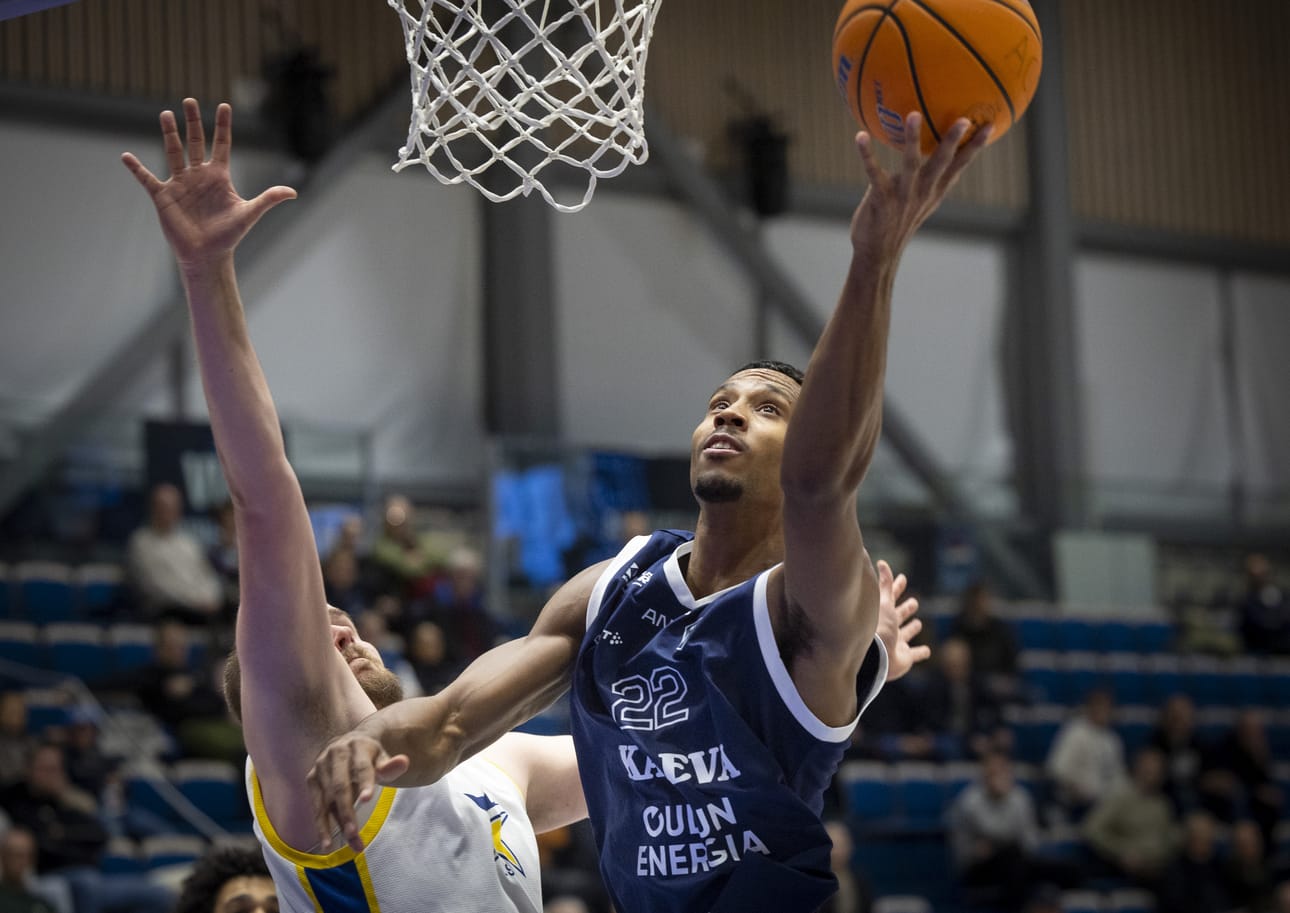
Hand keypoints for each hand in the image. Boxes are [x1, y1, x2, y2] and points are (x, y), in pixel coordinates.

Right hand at [122, 98, 295, 272]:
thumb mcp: (250, 214)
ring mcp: (180, 184)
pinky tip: (126, 156)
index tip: (225, 105)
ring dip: (169, 134)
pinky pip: (147, 179)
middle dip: (193, 122)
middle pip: (195, 142)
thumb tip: (293, 192)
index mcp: (219, 176)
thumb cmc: (229, 236)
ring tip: (166, 114)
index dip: (223, 126)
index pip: (221, 145)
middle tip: (189, 100)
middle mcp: (198, 175)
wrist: (208, 255)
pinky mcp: (164, 196)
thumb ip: (268, 199)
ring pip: (173, 152)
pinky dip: (136, 168)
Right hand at [306, 732, 409, 851]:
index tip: (367, 800)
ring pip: (327, 800)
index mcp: (357, 745)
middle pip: (340, 786)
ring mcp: (320, 766)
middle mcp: (335, 754)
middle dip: (347, 811)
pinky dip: (321, 825)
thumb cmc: (369, 758)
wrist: (346, 745)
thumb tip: (404, 762)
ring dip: (336, 823)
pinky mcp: (311, 779)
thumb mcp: (382, 759)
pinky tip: (326, 842)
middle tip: (354, 833)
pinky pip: (316, 806)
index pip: (362, 767)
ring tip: (347, 843)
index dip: (365, 783)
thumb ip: (391, 766)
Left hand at [849, 112, 990, 265]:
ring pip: (911, 163)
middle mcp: (922, 191)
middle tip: (964, 119)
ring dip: (912, 139)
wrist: (879, 254)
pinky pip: (874, 173)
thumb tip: (940, 158)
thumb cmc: (898, 223)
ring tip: (914, 115)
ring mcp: (903, 196)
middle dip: (953, 141)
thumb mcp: (922, 202)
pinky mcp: (881, 200)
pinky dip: (867, 155)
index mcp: (934, 190)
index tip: (990, 125)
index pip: (959, 165)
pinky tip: (861, 136)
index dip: (975, 146)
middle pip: (942, 162)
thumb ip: (931, 180)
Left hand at [875, 559, 928, 681]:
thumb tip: (881, 562)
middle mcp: (890, 628)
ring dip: (911, 629)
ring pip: (906, 634)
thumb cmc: (879, 628)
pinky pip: (915, 655)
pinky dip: (921, 652)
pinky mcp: (905, 658)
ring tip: (918, 624)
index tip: (902, 578)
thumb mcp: (883, 602)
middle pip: (899, 616)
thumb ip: (884, 584)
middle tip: (913, 602)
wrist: (877, 657)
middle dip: (906, 609)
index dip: (897, 587)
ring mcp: (897, 643)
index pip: (891, 597)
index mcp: (883, 614)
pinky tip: (927, 651)